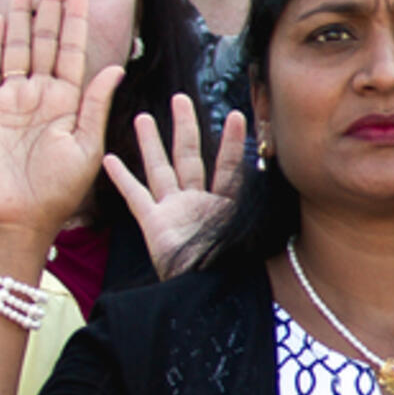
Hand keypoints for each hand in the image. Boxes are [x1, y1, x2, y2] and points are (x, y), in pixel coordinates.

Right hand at [0, 0, 122, 238]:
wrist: (19, 217)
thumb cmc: (59, 191)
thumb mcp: (87, 146)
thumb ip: (96, 105)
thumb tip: (115, 67)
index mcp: (68, 103)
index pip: (73, 52)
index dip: (76, 21)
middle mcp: (40, 95)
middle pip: (44, 40)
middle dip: (51, 6)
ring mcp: (12, 99)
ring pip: (17, 47)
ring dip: (21, 15)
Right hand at [102, 94, 243, 279]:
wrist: (207, 296)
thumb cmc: (233, 269)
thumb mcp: (252, 234)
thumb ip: (260, 210)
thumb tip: (282, 186)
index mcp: (222, 207)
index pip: (228, 167)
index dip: (233, 143)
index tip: (237, 115)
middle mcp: (196, 204)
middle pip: (189, 157)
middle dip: (185, 127)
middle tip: (181, 98)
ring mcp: (172, 213)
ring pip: (160, 169)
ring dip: (152, 143)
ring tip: (144, 117)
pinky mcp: (153, 225)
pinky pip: (136, 197)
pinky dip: (123, 179)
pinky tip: (111, 159)